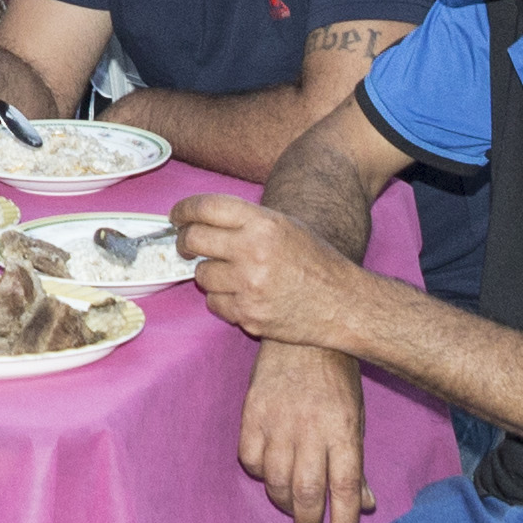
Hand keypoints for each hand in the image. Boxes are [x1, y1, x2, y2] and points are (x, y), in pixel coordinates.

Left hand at [174, 193, 361, 351]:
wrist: (345, 305)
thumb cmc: (315, 261)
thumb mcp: (285, 225)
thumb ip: (244, 219)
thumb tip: (197, 217)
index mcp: (263, 223)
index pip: (205, 207)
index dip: (183, 210)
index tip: (177, 216)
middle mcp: (253, 251)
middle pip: (194, 239)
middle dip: (185, 241)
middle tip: (188, 245)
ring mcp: (249, 286)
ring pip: (202, 275)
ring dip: (209, 274)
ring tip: (232, 274)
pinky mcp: (248, 315)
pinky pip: (214, 304)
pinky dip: (222, 300)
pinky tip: (242, 295)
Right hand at [238, 342, 372, 522]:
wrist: (301, 336)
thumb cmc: (335, 378)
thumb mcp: (356, 419)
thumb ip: (356, 463)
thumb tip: (363, 504)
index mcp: (342, 432)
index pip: (344, 490)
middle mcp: (309, 430)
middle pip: (306, 492)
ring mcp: (277, 422)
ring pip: (276, 481)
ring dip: (283, 503)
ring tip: (291, 509)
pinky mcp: (252, 414)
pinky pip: (250, 459)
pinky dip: (260, 474)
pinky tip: (269, 473)